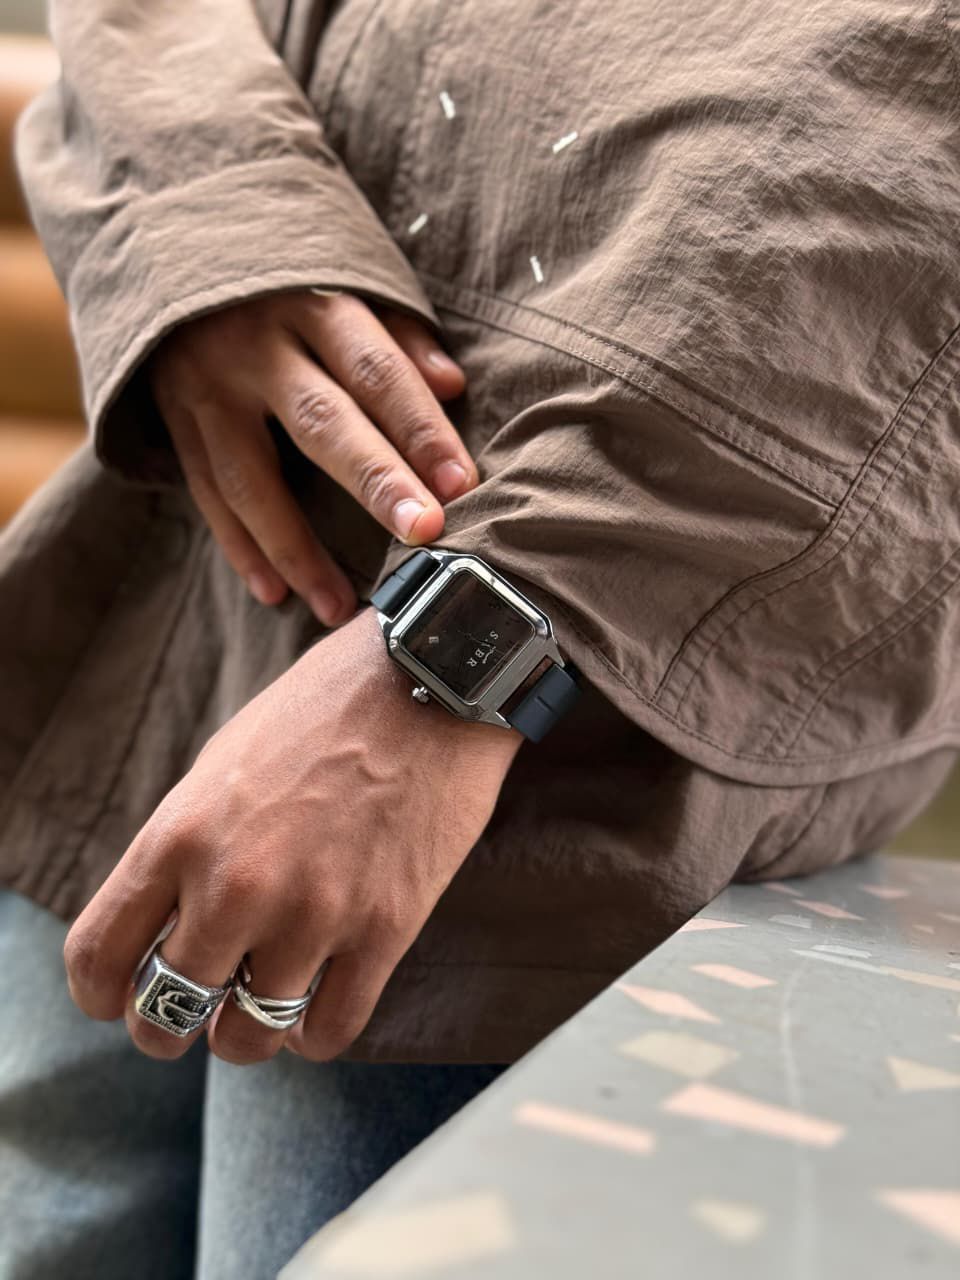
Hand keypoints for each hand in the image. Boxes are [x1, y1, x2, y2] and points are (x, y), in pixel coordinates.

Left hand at [63, 607, 522, 1063]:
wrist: (430, 679)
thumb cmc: (324, 710)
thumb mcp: (224, 762)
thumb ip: (185, 845)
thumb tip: (166, 919)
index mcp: (181, 833)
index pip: (97, 955)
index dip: (100, 993)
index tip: (119, 996)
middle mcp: (236, 885)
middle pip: (165, 1015)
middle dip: (168, 1027)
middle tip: (196, 1008)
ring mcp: (312, 914)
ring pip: (247, 1040)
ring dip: (247, 1033)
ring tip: (263, 1005)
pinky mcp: (384, 930)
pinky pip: (327, 1035)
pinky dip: (311, 1034)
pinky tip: (317, 1002)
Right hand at [148, 290, 474, 625]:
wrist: (169, 250)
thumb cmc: (287, 281)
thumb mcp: (344, 281)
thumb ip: (398, 334)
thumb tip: (453, 384)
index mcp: (313, 304)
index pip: (377, 370)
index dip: (420, 427)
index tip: (462, 484)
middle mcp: (256, 345)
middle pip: (321, 420)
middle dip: (375, 480)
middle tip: (423, 533)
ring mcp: (207, 386)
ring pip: (251, 477)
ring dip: (297, 548)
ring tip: (339, 606)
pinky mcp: (174, 421)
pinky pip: (208, 495)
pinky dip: (241, 548)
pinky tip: (275, 592)